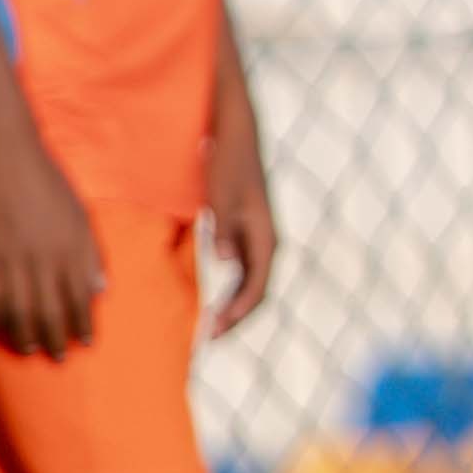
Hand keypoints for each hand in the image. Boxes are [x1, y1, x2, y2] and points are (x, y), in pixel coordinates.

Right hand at [0, 139, 108, 360]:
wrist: (6, 158)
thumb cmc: (48, 184)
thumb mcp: (80, 215)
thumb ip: (90, 254)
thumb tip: (100, 289)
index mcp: (73, 247)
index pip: (80, 297)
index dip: (83, 323)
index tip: (86, 342)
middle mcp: (45, 257)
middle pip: (51, 309)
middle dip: (56, 337)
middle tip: (59, 358)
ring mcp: (12, 258)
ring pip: (20, 309)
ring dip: (26, 334)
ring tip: (31, 350)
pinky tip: (3, 329)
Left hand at [201, 88, 282, 339]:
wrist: (234, 132)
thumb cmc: (226, 161)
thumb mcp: (221, 193)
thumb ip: (224, 228)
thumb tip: (226, 264)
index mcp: (265, 236)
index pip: (258, 287)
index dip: (238, 314)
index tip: (213, 333)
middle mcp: (265, 241)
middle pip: (256, 291)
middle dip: (235, 318)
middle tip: (207, 340)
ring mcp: (255, 237)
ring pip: (249, 283)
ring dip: (231, 306)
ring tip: (208, 327)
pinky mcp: (243, 231)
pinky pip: (241, 271)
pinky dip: (228, 289)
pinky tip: (211, 298)